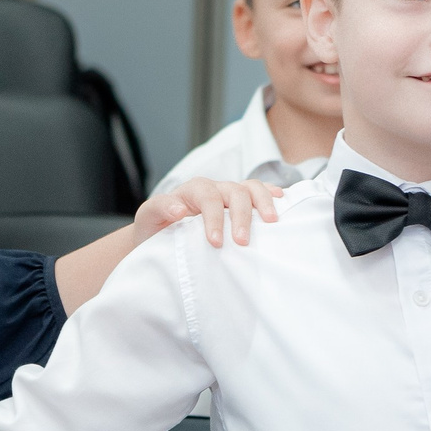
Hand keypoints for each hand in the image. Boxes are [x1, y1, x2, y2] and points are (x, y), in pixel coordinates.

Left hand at [137, 177, 283, 248]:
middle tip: (242, 242)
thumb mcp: (147, 218)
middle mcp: (214, 188)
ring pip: (251, 188)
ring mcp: (229, 194)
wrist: (161, 237)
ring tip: (272, 223)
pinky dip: (272, 194)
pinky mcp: (240, 204)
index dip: (214, 218)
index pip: (208, 196)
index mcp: (192, 190)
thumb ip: (158, 208)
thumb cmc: (155, 229)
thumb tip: (180, 209)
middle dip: (241, 216)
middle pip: (234, 191)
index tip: (215, 242)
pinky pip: (260, 192)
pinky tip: (283, 202)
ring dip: (263, 203)